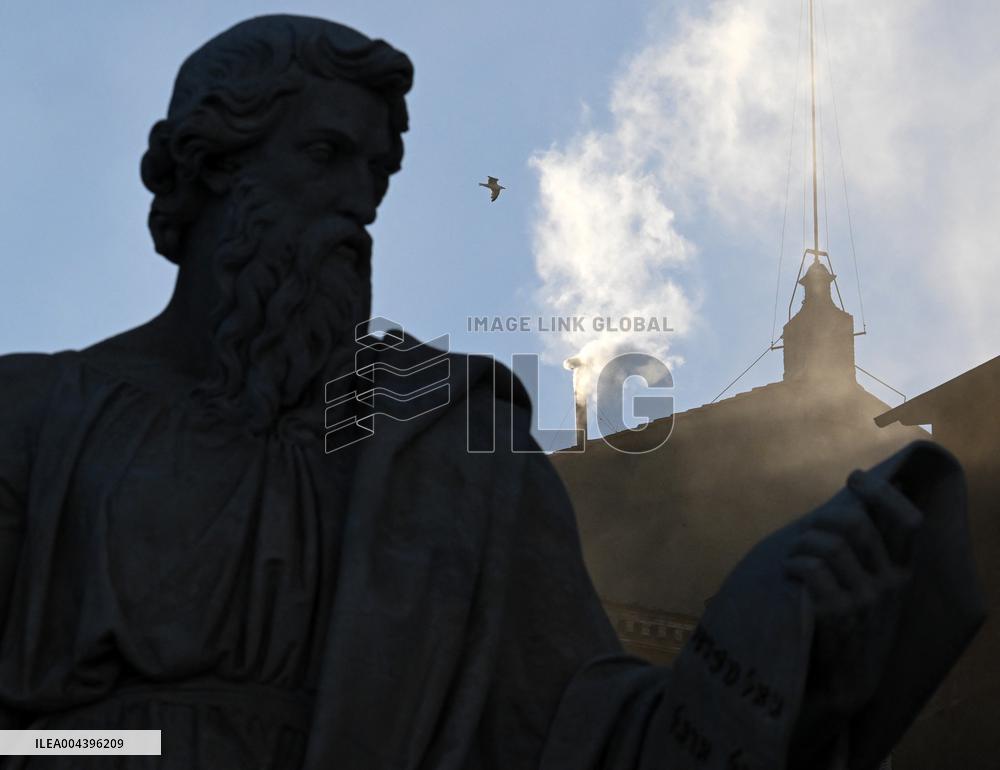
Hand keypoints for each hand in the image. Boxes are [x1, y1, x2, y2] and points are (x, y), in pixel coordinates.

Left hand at [784, 468, 921, 764]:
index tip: (854, 477)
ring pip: (830, 546)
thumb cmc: (848, 625)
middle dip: (822, 520)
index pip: (908, 522)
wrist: (843, 684)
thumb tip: (851, 504)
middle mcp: (891, 585)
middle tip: (806, 533)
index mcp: (902, 573)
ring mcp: (868, 603)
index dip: (882, 493)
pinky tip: (787, 573)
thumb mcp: (868, 588)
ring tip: (793, 558)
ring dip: (801, 545)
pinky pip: (813, 573)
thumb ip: (864, 552)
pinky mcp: (841, 619)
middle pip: (857, 526)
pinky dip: (794, 565)